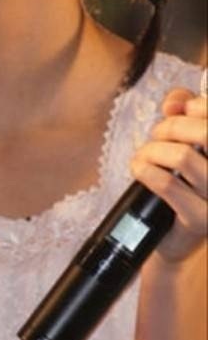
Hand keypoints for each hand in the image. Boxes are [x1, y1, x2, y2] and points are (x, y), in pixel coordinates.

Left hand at [131, 86, 207, 262]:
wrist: (175, 236)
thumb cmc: (184, 183)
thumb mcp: (187, 142)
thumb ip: (185, 111)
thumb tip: (174, 103)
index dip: (197, 105)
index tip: (179, 112)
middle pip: (205, 132)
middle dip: (171, 126)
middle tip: (156, 136)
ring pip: (183, 156)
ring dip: (153, 149)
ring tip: (145, 156)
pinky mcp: (200, 220)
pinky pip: (167, 184)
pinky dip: (145, 170)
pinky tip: (139, 169)